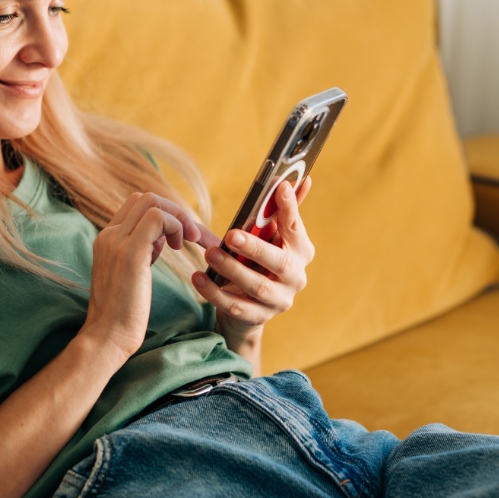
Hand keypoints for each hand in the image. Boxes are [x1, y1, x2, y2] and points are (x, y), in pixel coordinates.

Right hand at [81, 192, 219, 365]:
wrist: (107, 336)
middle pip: (146, 198)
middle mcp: (109, 235)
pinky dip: (177, 226)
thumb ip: (140, 253)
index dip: (166, 216)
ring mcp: (117, 241)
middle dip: (176, 213)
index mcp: (108, 239)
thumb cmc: (123, 314)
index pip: (136, 206)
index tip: (180, 240)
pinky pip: (159, 218)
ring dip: (178, 218)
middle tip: (192, 238)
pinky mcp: (130, 252)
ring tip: (188, 242)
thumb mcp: (131, 274)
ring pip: (152, 202)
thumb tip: (159, 240)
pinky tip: (180, 248)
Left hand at [191, 178, 314, 347]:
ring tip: (209, 254)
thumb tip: (296, 179)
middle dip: (254, 248)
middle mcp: (296, 277)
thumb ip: (279, 212)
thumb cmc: (259, 262)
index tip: (279, 187)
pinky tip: (198, 278)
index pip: (296, 228)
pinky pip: (236, 306)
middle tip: (230, 235)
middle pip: (279, 262)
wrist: (250, 308)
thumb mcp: (267, 238)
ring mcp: (279, 301)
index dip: (290, 209)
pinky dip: (215, 293)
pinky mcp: (259, 318)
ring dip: (231, 270)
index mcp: (301, 252)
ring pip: (256, 286)